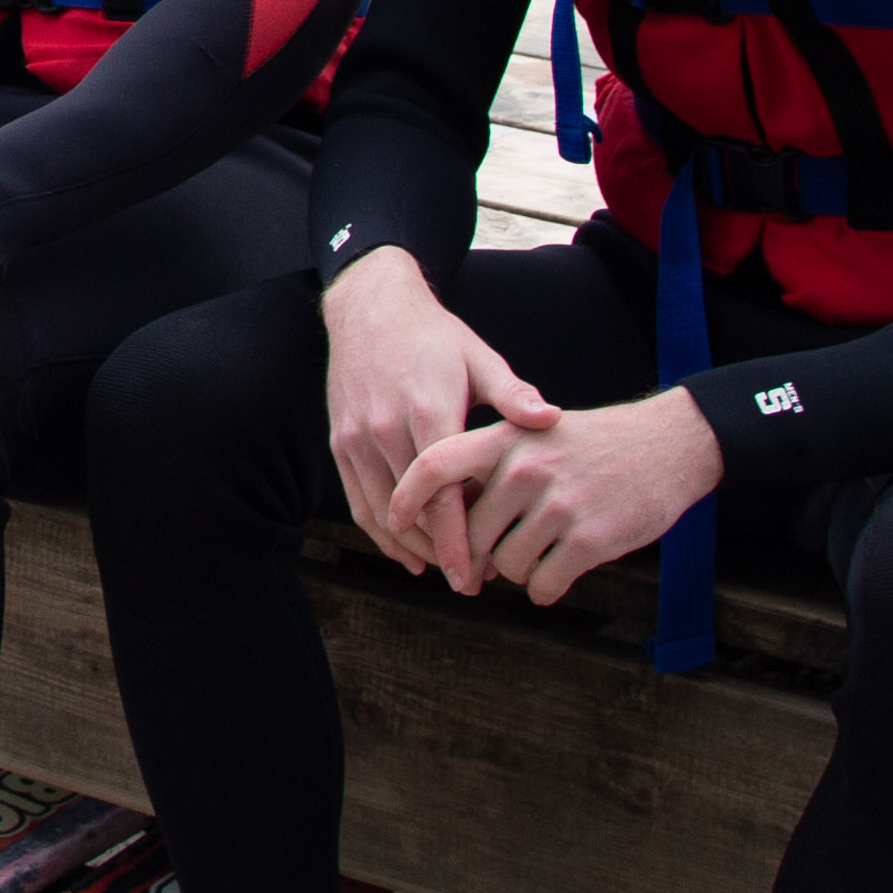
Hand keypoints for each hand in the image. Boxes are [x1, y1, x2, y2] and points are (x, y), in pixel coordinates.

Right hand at [321, 246, 556, 585]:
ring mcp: (357, 439)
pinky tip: (407, 551)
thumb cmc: (434, 338)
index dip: (459, 542)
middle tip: (471, 582)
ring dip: (412, 548)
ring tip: (444, 571)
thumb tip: (551, 419)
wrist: (370, 309)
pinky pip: (358, 500)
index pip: (443, 496)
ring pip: (382, 512)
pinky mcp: (340, 442)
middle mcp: (385, 430)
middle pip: (413, 513)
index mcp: (427, 412)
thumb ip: (513, 394)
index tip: (474, 576)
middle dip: (441, 554)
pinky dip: (380, 532)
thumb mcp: (479, 358)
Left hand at [386, 388, 722, 605]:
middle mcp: (526, 468)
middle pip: (470, 536)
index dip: (406, 499)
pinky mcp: (590, 539)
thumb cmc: (589, 446)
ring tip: (541, 550)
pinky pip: (542, 585)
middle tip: (494, 559)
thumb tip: (444, 528)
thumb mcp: (533, 434)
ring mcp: (558, 504)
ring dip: (517, 572)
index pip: (435, 466)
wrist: (668, 444)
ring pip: (505, 566)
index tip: (396, 524)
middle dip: (478, 558)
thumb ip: (487, 468)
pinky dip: (546, 589)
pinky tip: (560, 572)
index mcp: (506, 437)